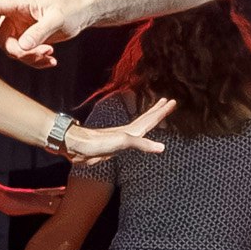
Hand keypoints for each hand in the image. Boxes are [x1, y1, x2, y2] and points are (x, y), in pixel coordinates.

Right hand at [0, 0, 93, 60]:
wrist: (84, 12)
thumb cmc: (72, 8)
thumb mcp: (57, 19)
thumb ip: (39, 32)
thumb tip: (22, 47)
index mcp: (20, 3)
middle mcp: (16, 15)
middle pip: (3, 39)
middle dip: (20, 51)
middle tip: (43, 52)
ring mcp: (21, 27)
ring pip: (13, 49)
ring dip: (30, 58)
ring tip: (50, 56)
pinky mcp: (28, 37)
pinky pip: (23, 54)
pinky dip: (35, 60)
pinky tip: (51, 61)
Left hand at [60, 92, 174, 163]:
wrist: (77, 146)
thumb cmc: (98, 142)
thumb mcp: (122, 141)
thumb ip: (142, 144)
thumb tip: (162, 147)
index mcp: (132, 131)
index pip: (151, 119)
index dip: (162, 111)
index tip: (173, 102)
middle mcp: (128, 133)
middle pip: (146, 119)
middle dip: (157, 111)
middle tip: (168, 101)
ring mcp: (121, 139)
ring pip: (140, 128)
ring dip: (149, 120)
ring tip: (156, 115)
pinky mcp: (114, 148)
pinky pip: (133, 140)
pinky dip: (140, 137)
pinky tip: (138, 137)